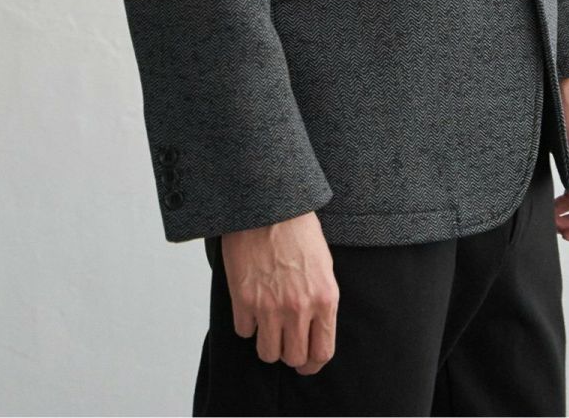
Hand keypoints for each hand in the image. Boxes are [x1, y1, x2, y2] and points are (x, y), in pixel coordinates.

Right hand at [222, 210, 339, 373]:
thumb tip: (315, 328)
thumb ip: (321, 299)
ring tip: (267, 324)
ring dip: (267, 342)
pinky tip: (250, 304)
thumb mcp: (324, 264)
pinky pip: (244, 332)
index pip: (322, 352)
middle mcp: (299, 308)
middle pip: (293, 358)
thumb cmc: (298, 228)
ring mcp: (270, 306)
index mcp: (324, 298)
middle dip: (289, 352)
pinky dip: (246, 323)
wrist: (268, 205)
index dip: (313, 363)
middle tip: (284, 340)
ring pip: (268, 353)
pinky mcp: (244, 300)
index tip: (306, 362)